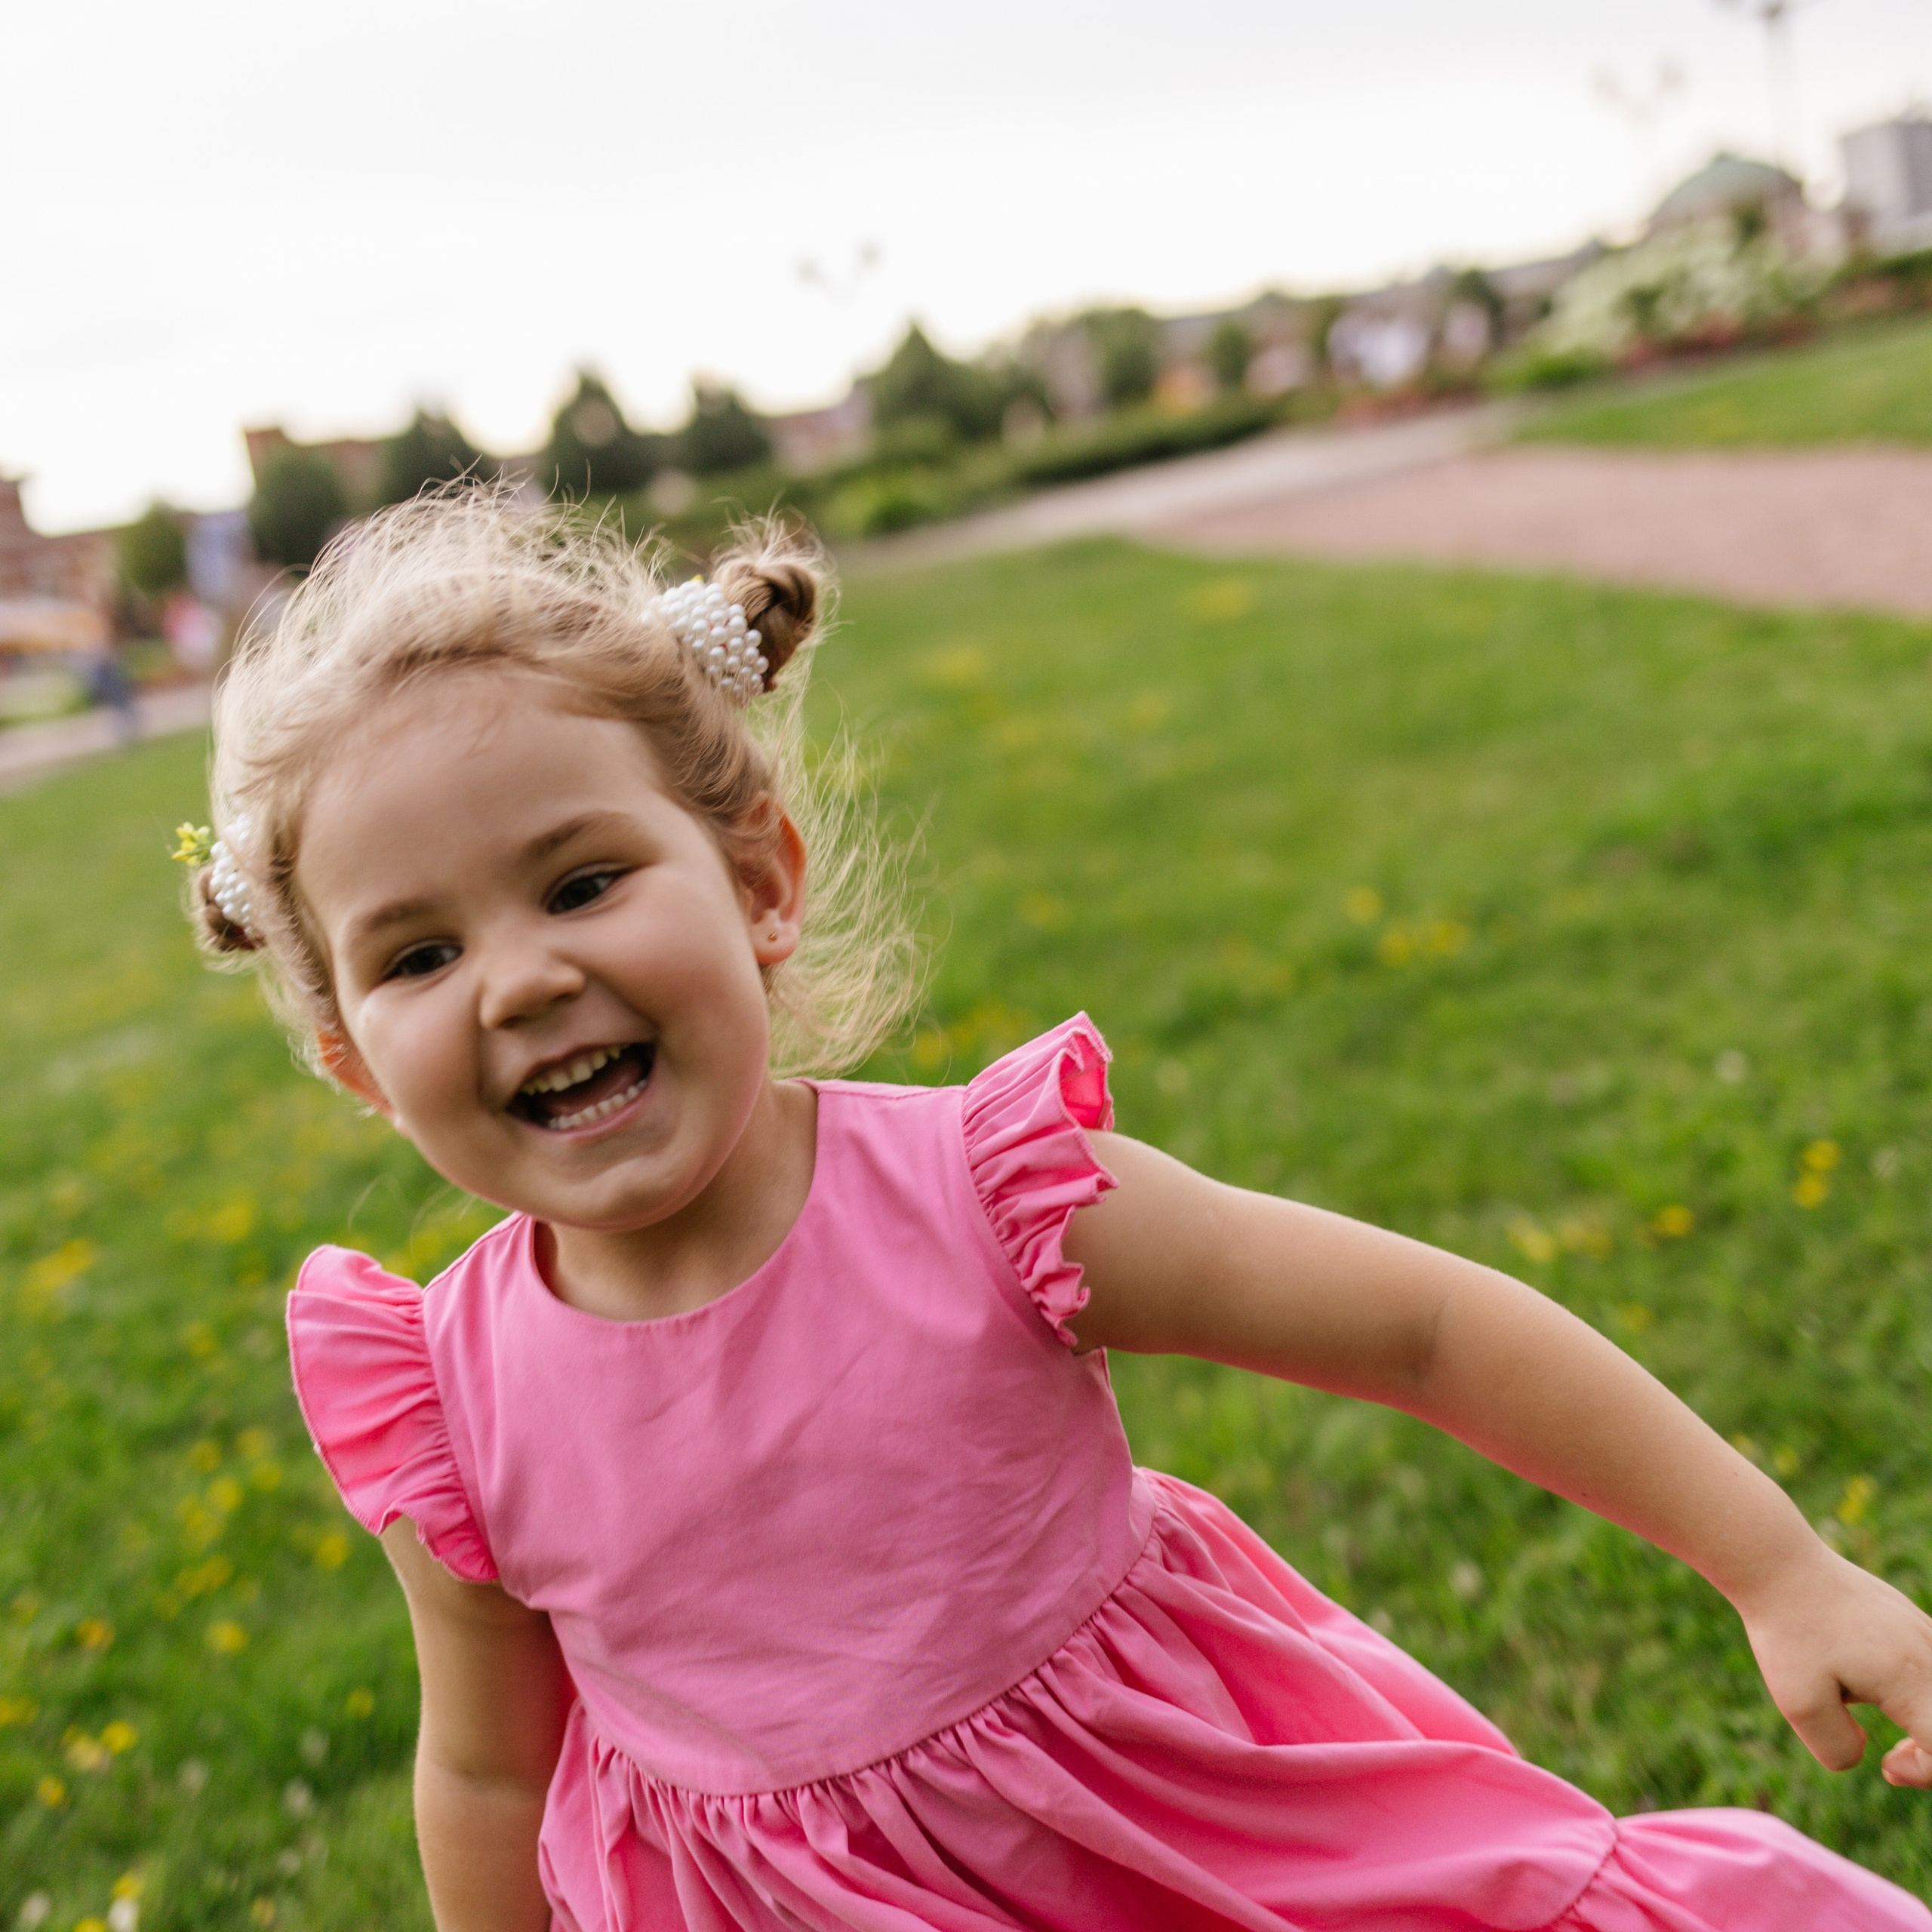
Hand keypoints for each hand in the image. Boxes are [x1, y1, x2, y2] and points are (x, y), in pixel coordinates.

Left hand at [1736, 1539, 1931, 1786]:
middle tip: (1892, 1758)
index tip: (1887, 1766)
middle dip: (1931, 1754)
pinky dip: (1918, 1691)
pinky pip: (1929, 1668)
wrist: (1775, 1563)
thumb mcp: (1800, 1703)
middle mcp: (1927, 1651)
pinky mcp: (1910, 1618)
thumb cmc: (1787, 1630)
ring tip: (1875, 1718)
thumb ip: (1838, 1746)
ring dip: (1926, 1722)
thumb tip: (1866, 1753)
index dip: (1927, 1772)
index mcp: (1911, 1678)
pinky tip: (1871, 1684)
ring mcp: (1923, 1630)